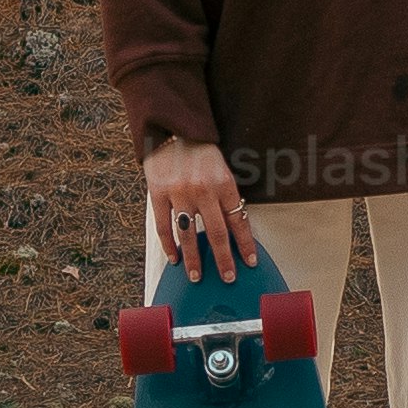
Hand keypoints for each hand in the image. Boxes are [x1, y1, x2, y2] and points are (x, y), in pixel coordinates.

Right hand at [143, 133, 254, 280]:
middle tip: (228, 278)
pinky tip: (174, 258)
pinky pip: (164, 225)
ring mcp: (179, 192)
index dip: (245, 244)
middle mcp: (203, 189)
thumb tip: (233, 229)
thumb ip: (225, 197)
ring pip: (187, 234)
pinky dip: (168, 244)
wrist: (173, 128)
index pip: (238, 221)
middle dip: (223, 259)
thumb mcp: (222, 169)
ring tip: (196, 276)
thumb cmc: (201, 153)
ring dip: (193, 258)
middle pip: (215, 233)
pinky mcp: (158, 192)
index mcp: (223, 183)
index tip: (250, 262)